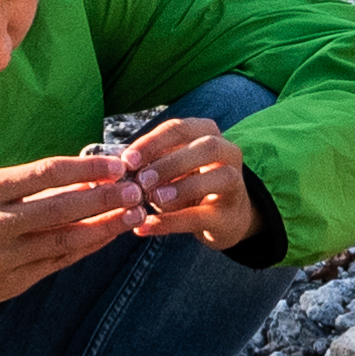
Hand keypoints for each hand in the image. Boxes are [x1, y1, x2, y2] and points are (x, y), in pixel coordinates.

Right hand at [0, 153, 151, 312]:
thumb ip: (31, 186)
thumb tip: (85, 177)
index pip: (46, 173)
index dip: (86, 170)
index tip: (118, 165)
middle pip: (60, 209)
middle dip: (104, 199)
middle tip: (137, 190)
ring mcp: (4, 257)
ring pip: (63, 240)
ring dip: (103, 227)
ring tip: (133, 215)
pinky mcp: (11, 282)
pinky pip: (57, 262)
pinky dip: (86, 248)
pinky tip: (108, 237)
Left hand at [112, 113, 259, 250]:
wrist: (225, 217)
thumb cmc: (189, 184)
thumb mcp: (171, 168)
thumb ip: (150, 163)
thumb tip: (119, 166)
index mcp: (208, 133)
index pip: (180, 128)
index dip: (153, 142)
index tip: (127, 160)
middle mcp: (227, 153)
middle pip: (206, 147)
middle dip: (171, 162)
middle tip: (141, 180)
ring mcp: (235, 183)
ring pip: (218, 177)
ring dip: (182, 187)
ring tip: (152, 199)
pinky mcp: (229, 216)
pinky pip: (201, 216)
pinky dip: (171, 222)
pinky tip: (145, 227)